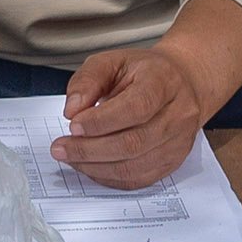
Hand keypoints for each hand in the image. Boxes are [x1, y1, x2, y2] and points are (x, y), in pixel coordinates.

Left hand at [56, 45, 209, 187]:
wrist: (179, 84)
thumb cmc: (142, 73)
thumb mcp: (111, 61)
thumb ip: (88, 80)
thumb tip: (72, 110)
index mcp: (163, 82)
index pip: (136, 107)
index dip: (102, 121)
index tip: (73, 125)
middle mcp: (178, 114)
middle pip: (134, 142)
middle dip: (90, 149)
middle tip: (61, 147)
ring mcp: (178, 142)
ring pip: (134, 167)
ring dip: (95, 166)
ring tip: (70, 157)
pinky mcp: (172, 162)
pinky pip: (137, 180)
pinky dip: (108, 177)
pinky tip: (89, 166)